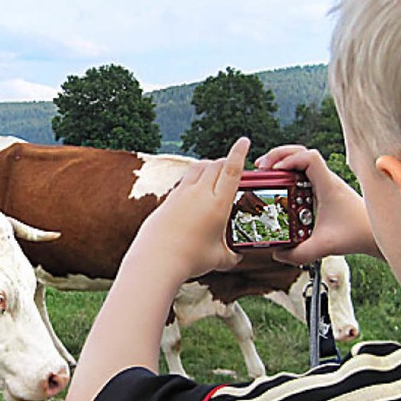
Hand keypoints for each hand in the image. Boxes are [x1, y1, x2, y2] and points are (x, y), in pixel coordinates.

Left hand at [129, 137, 249, 281]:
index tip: (244, 141)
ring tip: (213, 172)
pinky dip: (193, 179)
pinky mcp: (168, 199)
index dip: (240, 152)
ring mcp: (182, 194)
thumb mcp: (219, 259)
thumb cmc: (189, 259)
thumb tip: (236, 257)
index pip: (232, 170)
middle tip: (232, 165)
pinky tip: (193, 189)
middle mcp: (200, 193)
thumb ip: (231, 255)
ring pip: (198, 168)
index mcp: (218, 204)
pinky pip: (183, 181)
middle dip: (226, 161)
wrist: (157, 259)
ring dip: (208, 166)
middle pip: (215, 165)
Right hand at [255, 145, 379, 263]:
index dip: (289, 159)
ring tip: (265, 171)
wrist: (375, 235)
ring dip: (282, 161)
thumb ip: (299, 254)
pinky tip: (278, 184)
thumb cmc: (357, 235)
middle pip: (301, 151)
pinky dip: (288, 172)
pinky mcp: (322, 190)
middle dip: (278, 155)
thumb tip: (276, 253)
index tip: (274, 171)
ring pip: (301, 159)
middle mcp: (326, 180)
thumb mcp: (324, 247)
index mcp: (328, 186)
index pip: (309, 157)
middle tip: (261, 166)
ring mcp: (325, 183)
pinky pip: (303, 172)